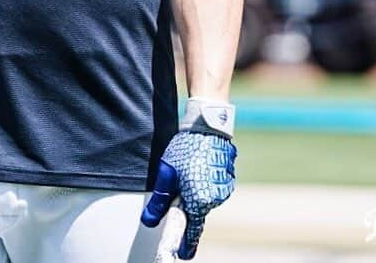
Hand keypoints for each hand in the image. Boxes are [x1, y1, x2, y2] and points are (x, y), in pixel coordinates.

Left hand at [141, 130, 235, 258]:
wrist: (207, 125)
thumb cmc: (185, 148)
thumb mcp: (166, 174)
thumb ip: (159, 201)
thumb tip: (148, 222)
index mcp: (200, 201)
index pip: (192, 230)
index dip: (186, 244)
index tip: (182, 255)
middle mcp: (216, 198)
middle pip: (198, 211)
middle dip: (187, 207)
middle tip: (177, 190)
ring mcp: (224, 187)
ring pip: (205, 198)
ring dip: (196, 191)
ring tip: (186, 170)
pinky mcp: (227, 176)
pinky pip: (213, 186)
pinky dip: (204, 181)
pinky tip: (197, 165)